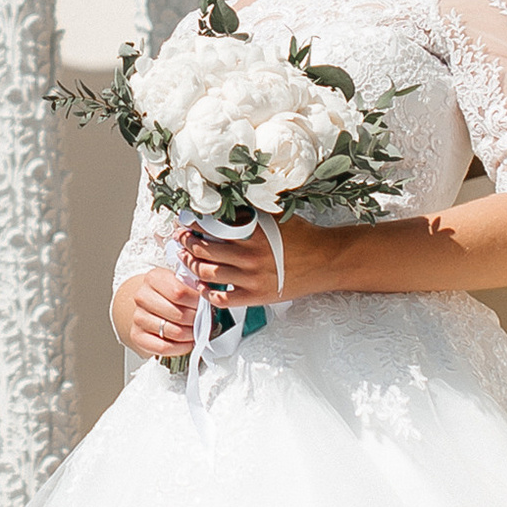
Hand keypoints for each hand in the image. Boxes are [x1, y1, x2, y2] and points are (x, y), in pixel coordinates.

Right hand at [113, 262, 198, 363]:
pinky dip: (180, 348)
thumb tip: (210, 297)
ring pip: (174, 332)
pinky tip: (186, 342)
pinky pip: (163, 347)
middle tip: (203, 320)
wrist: (148, 306)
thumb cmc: (168, 294)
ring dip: (190, 334)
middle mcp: (142, 297)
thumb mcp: (179, 282)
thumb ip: (193, 286)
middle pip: (179, 314)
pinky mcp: (137, 336)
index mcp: (153, 278)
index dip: (197, 301)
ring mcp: (138, 317)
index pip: (180, 292)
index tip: (205, 305)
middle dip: (196, 320)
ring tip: (195, 331)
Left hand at [177, 214, 353, 303]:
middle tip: (180, 240)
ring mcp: (252, 279)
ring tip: (186, 259)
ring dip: (192, 266)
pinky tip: (202, 286)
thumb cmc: (302, 236)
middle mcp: (250, 256)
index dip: (193, 225)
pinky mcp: (257, 297)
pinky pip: (223, 299)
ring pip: (208, 274)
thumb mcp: (275, 216)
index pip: (211, 227)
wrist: (325, 260)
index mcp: (253, 232)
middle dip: (187, 244)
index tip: (185, 222)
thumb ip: (250, 213)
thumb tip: (223, 206)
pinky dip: (208, 293)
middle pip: (204, 251)